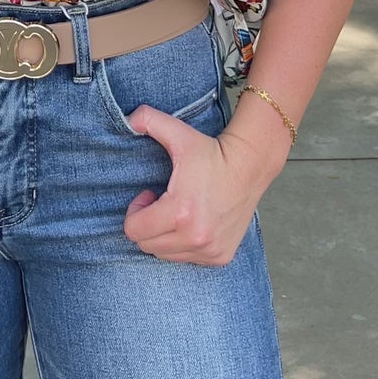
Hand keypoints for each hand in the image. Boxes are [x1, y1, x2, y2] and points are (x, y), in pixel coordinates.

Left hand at [121, 108, 271, 265]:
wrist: (250, 166)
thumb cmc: (212, 152)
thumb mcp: (179, 133)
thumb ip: (149, 120)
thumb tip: (128, 119)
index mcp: (180, 212)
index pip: (134, 230)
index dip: (136, 211)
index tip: (149, 194)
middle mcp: (196, 237)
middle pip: (147, 245)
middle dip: (148, 224)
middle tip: (162, 203)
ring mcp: (209, 250)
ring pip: (166, 255)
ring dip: (165, 236)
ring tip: (178, 212)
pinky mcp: (220, 257)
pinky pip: (187, 259)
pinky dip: (184, 244)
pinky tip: (194, 223)